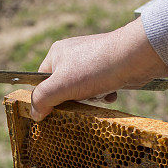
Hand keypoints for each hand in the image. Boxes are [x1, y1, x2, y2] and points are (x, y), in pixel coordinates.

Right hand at [30, 17, 167, 120]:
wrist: (133, 58)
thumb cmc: (94, 68)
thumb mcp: (61, 85)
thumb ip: (42, 99)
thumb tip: (34, 113)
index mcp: (56, 54)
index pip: (41, 81)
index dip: (47, 98)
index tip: (54, 110)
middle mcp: (72, 54)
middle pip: (64, 88)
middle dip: (73, 99)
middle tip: (80, 102)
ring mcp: (91, 60)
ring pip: (83, 90)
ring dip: (90, 98)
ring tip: (99, 94)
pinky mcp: (108, 68)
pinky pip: (100, 87)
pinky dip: (104, 94)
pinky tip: (111, 93)